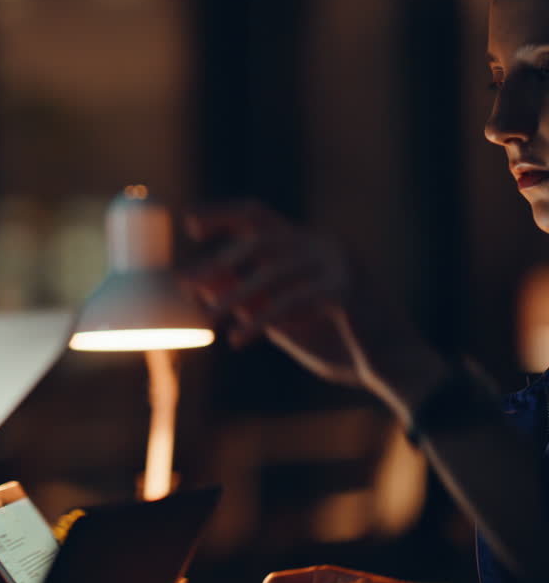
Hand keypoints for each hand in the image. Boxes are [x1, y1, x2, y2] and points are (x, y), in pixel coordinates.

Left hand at [183, 201, 439, 416]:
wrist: (397, 368)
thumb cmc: (341, 344)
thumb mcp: (283, 320)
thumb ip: (248, 299)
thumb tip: (199, 282)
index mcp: (312, 243)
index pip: (259, 214)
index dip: (222, 215)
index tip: (190, 224)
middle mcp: (326, 244)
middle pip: (260, 237)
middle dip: (220, 259)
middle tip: (187, 280)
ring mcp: (341, 262)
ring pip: (272, 272)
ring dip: (234, 296)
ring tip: (208, 319)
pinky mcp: (349, 289)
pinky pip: (292, 301)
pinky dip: (261, 321)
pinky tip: (238, 339)